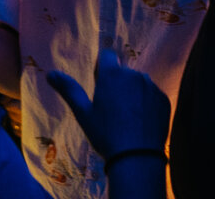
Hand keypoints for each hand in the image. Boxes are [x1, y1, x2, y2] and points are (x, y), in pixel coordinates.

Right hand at [46, 49, 171, 162]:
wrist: (137, 157)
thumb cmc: (106, 134)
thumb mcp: (83, 113)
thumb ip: (69, 90)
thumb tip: (50, 74)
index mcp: (113, 74)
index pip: (107, 55)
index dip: (102, 68)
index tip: (99, 87)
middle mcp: (134, 74)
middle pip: (123, 72)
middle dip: (118, 84)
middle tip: (112, 110)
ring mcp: (152, 86)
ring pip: (139, 84)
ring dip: (133, 94)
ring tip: (127, 120)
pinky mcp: (164, 99)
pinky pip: (152, 96)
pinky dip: (147, 105)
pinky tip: (141, 124)